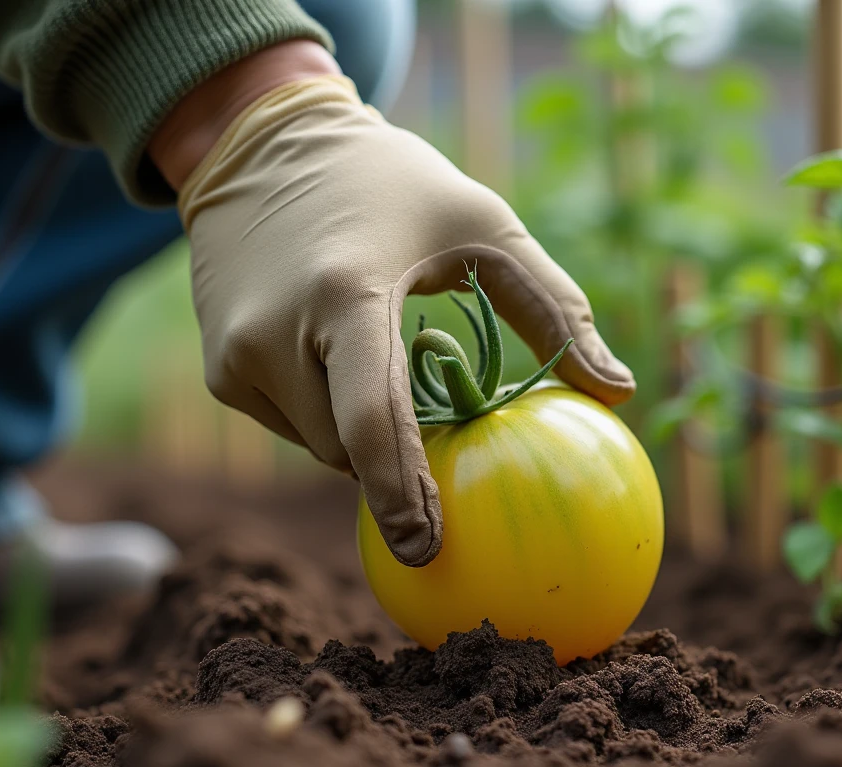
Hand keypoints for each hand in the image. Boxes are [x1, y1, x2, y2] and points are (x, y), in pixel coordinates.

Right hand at [155, 70, 633, 566]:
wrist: (264, 144)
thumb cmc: (394, 184)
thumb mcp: (484, 224)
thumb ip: (555, 308)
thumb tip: (620, 392)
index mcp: (346, 293)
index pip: (373, 418)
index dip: (401, 493)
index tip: (430, 548)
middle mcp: (276, 332)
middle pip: (349, 447)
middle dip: (397, 458)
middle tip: (438, 452)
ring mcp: (236, 354)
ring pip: (319, 443)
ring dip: (362, 430)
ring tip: (387, 364)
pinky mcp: (220, 368)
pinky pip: (290, 422)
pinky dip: (326, 410)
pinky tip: (338, 354)